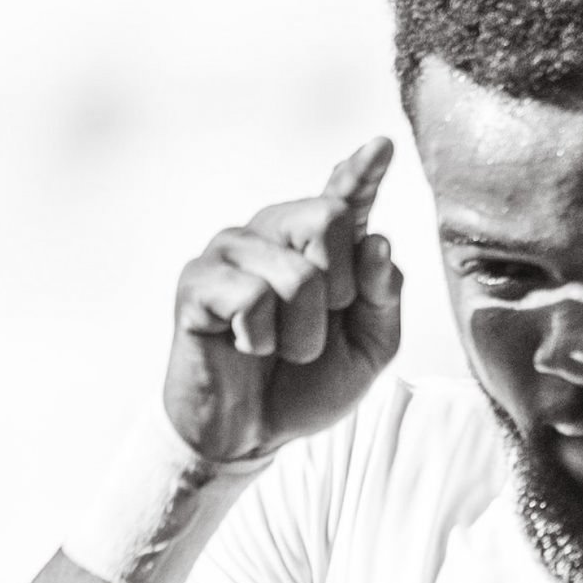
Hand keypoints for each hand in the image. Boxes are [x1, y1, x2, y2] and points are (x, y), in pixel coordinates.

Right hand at [164, 135, 401, 461]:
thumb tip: (378, 242)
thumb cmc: (306, 385)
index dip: (361, 172)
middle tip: (313, 331)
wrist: (250, 435)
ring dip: (302, 335)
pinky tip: (242, 346)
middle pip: (327, 217)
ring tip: (277, 349)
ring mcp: (232, 251)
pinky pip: (251, 300)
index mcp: (319, 247)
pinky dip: (260, 340)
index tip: (380, 147)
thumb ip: (385, 299)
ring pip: (296, 275)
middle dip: (340, 290)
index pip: (345, 197)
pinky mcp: (197, 281)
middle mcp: (274, 234)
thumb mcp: (368, 350)